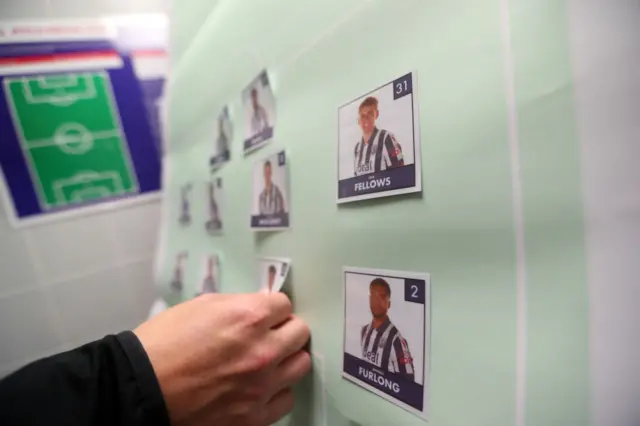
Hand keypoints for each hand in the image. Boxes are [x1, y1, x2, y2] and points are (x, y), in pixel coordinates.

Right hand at [134, 293, 310, 425]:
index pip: (284, 305)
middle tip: (271, 334)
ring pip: (300, 365)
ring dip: (287, 358)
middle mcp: (263, 350)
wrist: (140, 388)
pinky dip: (277, 391)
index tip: (265, 314)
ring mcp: (261, 386)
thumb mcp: (201, 306)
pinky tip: (260, 387)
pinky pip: (286, 399)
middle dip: (285, 329)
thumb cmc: (163, 342)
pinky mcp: (254, 416)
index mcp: (249, 317)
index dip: (273, 308)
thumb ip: (237, 305)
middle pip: (300, 332)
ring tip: (268, 360)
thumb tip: (259, 308)